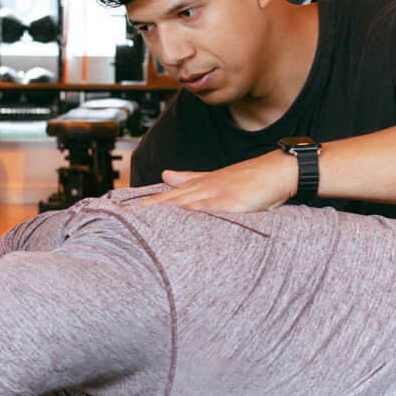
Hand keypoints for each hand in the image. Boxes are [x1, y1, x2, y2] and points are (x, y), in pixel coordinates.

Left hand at [136, 152, 298, 213]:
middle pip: (167, 202)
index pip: (166, 196)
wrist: (278, 170)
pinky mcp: (229, 202)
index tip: (120, 212)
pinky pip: (205, 210)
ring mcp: (215, 194)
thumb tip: (165, 174)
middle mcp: (202, 187)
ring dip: (159, 214)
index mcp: (199, 184)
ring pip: (181, 205)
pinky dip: (189, 216)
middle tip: (118, 221)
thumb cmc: (252, 178)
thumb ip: (190, 178)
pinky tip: (175, 224)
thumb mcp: (217, 178)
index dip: (143, 205)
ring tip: (137, 225)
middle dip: (143, 212)